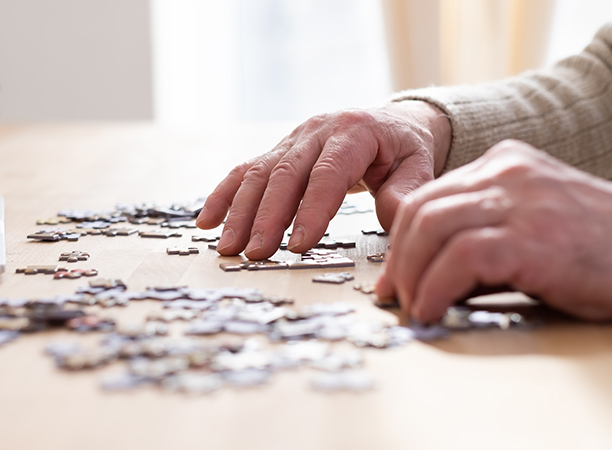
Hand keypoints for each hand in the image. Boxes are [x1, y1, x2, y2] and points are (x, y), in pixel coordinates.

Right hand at [196, 101, 451, 259]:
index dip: (312, 209)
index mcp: (354, 132)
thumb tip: (392, 223)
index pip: (327, 173)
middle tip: (256, 254)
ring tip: (229, 247)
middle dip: (267, 217)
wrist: (389, 123)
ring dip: (240, 211)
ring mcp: (292, 139)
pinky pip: (244, 171)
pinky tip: (207, 221)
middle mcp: (316, 132)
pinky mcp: (277, 151)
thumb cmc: (403, 150)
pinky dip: (224, 196)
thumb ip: (405, 193)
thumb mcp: (418, 167)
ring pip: (258, 173)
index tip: (299, 245)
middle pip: (284, 174)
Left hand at [376, 140, 611, 321]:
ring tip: (411, 306)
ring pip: (431, 227)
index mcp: (505, 164)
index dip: (402, 239)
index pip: (430, 196)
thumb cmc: (596, 250)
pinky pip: (459, 258)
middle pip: (422, 209)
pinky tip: (430, 310)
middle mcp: (508, 173)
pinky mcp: (532, 237)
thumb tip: (424, 274)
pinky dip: (434, 288)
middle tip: (393, 293)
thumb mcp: (531, 225)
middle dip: (398, 257)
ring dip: (410, 274)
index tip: (395, 273)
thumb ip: (481, 233)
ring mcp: (521, 201)